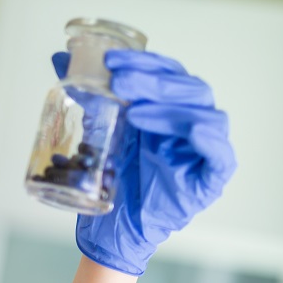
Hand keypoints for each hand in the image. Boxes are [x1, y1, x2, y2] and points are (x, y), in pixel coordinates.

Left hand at [52, 50, 236, 275]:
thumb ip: (87, 92)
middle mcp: (191, 122)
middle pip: (187, 88)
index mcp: (168, 107)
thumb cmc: (115, 175)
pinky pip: (221, 155)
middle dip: (152, 81)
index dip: (144, 62)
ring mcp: (203, 150)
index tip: (111, 59)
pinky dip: (209, 140)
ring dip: (169, 108)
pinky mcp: (210, 178)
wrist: (114, 225)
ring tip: (134, 112)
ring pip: (204, 115)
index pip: (167, 72)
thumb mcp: (98, 129)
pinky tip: (193, 130)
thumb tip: (61, 56)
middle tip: (119, 82)